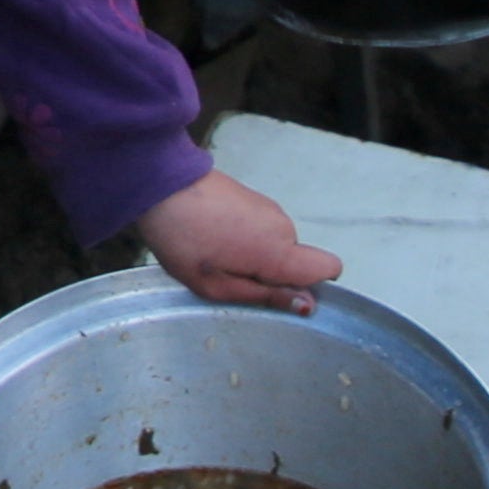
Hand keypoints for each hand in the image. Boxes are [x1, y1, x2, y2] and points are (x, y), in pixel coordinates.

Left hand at [133, 169, 337, 310]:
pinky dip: (243, 238)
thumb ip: (265, 297)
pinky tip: (211, 236)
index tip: (277, 291)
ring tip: (212, 254)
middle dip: (268, 275)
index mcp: (279, 251)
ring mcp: (269, 208)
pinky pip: (261, 230)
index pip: (329, 268)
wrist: (159, 183)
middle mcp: (283, 226)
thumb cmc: (182, 239)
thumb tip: (307, 305)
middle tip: (225, 275)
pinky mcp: (253, 198)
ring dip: (251, 256)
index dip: (310, 286)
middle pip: (295, 261)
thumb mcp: (216, 286)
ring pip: (275, 246)